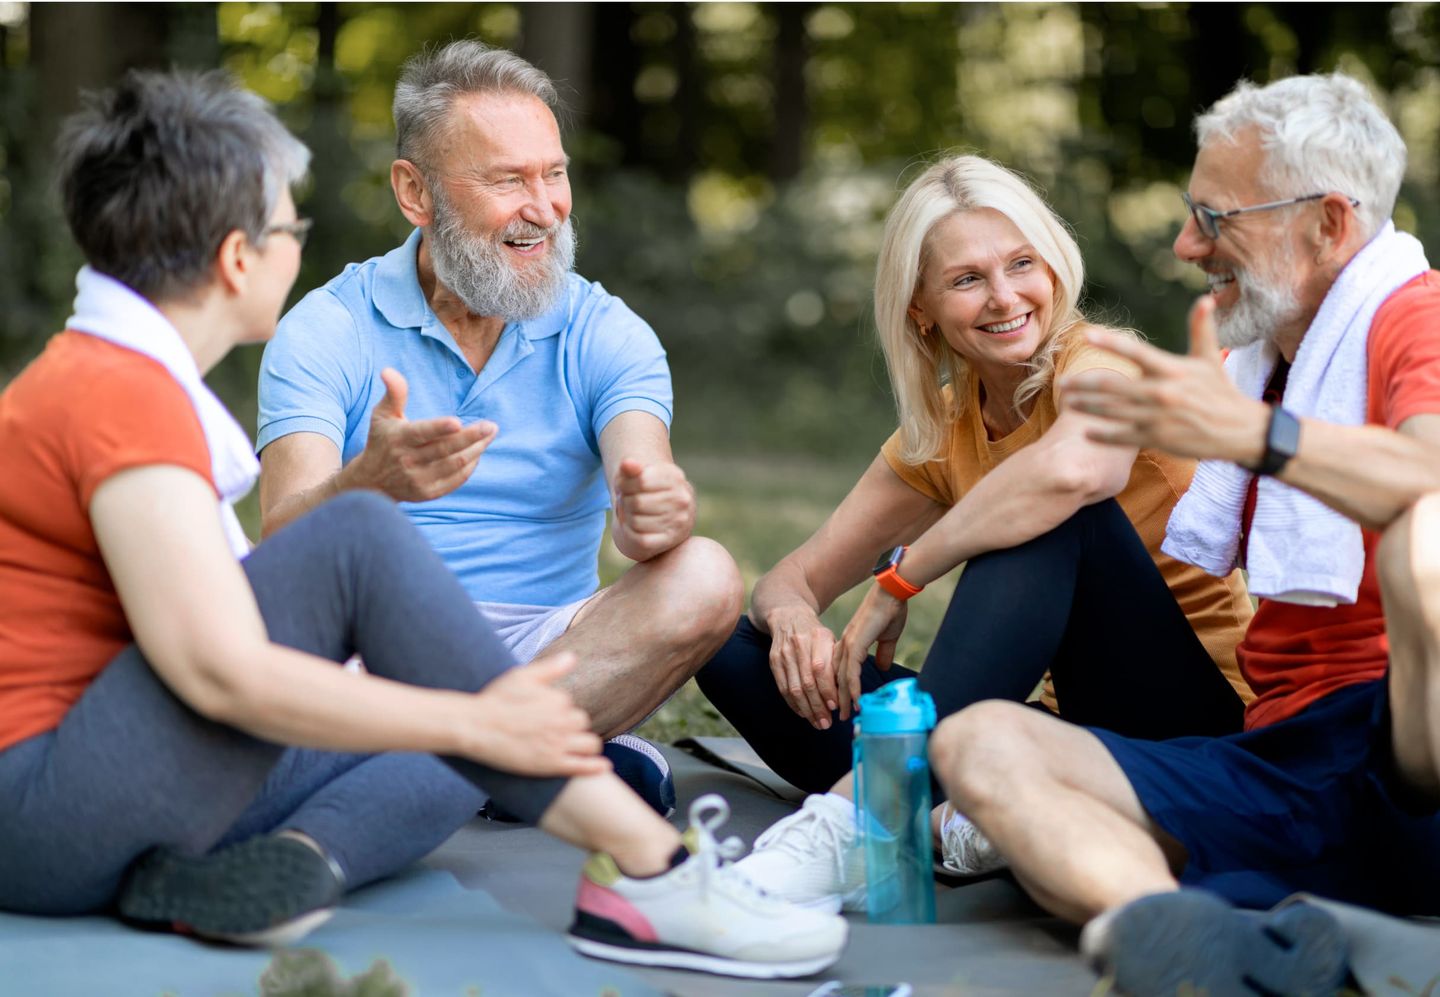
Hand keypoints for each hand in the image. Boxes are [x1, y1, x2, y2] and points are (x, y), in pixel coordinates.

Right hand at [348, 368, 496, 500]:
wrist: (372, 482)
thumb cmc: (383, 440)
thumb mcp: (382, 415)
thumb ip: (394, 393)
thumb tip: (388, 370)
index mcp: (399, 439)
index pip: (421, 433)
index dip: (439, 428)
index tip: (458, 422)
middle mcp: (408, 461)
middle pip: (445, 449)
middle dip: (471, 437)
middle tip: (492, 426)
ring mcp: (418, 480)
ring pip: (455, 464)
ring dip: (476, 450)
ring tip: (490, 435)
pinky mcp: (428, 493)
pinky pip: (456, 479)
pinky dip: (470, 465)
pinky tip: (477, 452)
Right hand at [466, 653, 609, 777]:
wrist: (474, 727)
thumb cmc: (496, 699)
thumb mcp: (522, 676)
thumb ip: (551, 668)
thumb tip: (573, 657)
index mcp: (558, 699)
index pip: (571, 706)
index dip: (560, 711)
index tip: (544, 716)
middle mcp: (562, 721)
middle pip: (582, 723)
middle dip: (572, 727)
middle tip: (554, 732)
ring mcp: (558, 744)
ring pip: (589, 744)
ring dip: (585, 744)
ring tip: (575, 747)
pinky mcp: (551, 765)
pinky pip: (583, 766)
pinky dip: (596, 766)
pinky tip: (603, 767)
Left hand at [611, 458, 695, 560]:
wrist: (667, 518)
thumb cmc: (648, 493)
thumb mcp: (639, 477)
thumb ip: (630, 469)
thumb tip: (627, 463)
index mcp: (674, 476)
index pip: (640, 480)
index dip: (623, 484)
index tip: (622, 486)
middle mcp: (681, 499)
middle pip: (636, 502)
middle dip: (625, 502)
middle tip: (627, 502)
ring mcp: (679, 520)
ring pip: (636, 521)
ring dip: (627, 518)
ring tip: (632, 514)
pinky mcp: (671, 539)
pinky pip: (640, 539)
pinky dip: (631, 533)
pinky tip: (635, 528)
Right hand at [763, 605, 840, 729]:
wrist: (788, 615)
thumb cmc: (815, 633)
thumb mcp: (830, 640)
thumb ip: (836, 663)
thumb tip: (844, 693)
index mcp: (818, 638)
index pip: (821, 670)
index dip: (827, 691)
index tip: (835, 707)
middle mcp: (800, 645)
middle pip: (807, 682)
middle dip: (818, 706)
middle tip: (827, 723)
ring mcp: (784, 653)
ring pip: (794, 688)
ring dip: (806, 710)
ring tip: (817, 723)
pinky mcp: (774, 660)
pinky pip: (783, 687)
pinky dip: (793, 703)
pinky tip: (803, 713)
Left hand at [832, 583, 907, 719]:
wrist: (892, 592)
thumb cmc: (891, 610)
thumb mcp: (887, 636)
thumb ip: (883, 652)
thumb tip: (882, 666)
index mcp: (851, 642)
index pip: (841, 670)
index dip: (842, 688)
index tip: (844, 704)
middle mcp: (845, 645)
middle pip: (837, 677)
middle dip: (838, 699)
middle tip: (839, 717)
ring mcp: (849, 644)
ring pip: (842, 678)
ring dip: (844, 698)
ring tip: (845, 715)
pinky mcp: (856, 644)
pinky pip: (852, 672)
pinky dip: (853, 688)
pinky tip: (856, 701)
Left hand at [1060, 297, 1268, 466]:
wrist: (1240, 431)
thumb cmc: (1221, 392)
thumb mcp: (1211, 359)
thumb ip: (1202, 329)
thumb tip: (1205, 299)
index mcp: (1172, 370)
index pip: (1136, 352)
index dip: (1111, 343)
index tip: (1087, 335)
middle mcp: (1161, 392)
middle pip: (1113, 386)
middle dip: (1084, 383)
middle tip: (1062, 381)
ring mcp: (1157, 417)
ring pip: (1112, 411)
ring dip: (1086, 406)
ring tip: (1067, 401)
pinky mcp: (1157, 438)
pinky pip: (1122, 436)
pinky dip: (1102, 435)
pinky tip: (1084, 431)